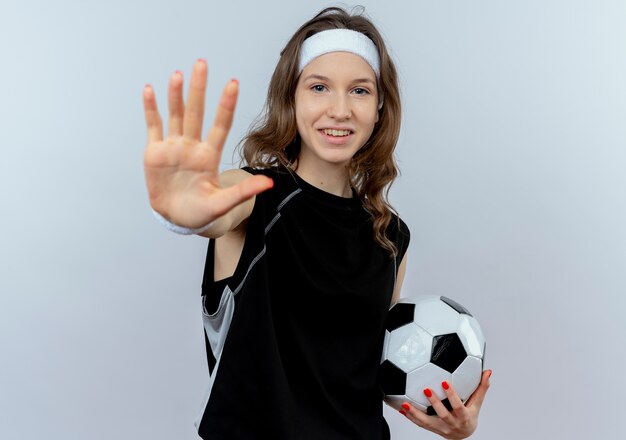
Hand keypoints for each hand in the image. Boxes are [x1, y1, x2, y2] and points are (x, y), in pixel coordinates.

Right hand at [142, 59, 272, 228]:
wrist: (177, 219)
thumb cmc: (202, 212)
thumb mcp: (223, 203)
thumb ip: (243, 191)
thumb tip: (269, 184)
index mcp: (209, 156)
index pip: (221, 125)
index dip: (226, 105)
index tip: (233, 84)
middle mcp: (192, 146)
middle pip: (196, 113)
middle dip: (199, 89)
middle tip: (202, 64)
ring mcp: (174, 148)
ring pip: (175, 115)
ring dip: (176, 95)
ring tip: (178, 74)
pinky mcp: (155, 153)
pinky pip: (153, 127)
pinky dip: (151, 109)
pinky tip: (150, 90)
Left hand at [396, 370, 490, 438]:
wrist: (463, 434)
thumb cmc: (470, 414)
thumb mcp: (477, 403)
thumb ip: (482, 387)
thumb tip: (488, 371)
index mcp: (463, 416)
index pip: (458, 406)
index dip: (452, 395)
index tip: (444, 382)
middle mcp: (452, 424)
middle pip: (442, 415)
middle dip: (434, 403)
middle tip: (426, 390)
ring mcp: (441, 428)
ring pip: (427, 423)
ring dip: (415, 413)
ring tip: (405, 404)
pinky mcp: (432, 429)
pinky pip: (420, 424)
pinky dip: (410, 417)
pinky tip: (401, 409)